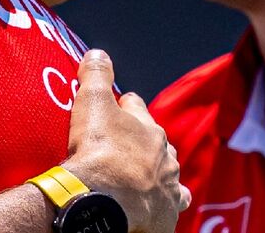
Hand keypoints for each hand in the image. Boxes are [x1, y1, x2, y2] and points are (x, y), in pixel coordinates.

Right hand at [63, 50, 189, 232]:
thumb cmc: (99, 149)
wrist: (105, 199)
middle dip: (146, 139)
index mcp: (148, 127)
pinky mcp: (166, 213)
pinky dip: (167, 202)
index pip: (138, 108)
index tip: (121, 102)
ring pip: (171, 174)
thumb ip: (96, 75)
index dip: (127, 104)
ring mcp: (168, 185)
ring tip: (148, 172)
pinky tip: (160, 203)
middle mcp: (164, 155)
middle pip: (158, 141)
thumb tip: (98, 52)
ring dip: (160, 171)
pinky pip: (172, 205)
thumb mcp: (92, 103)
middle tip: (129, 141)